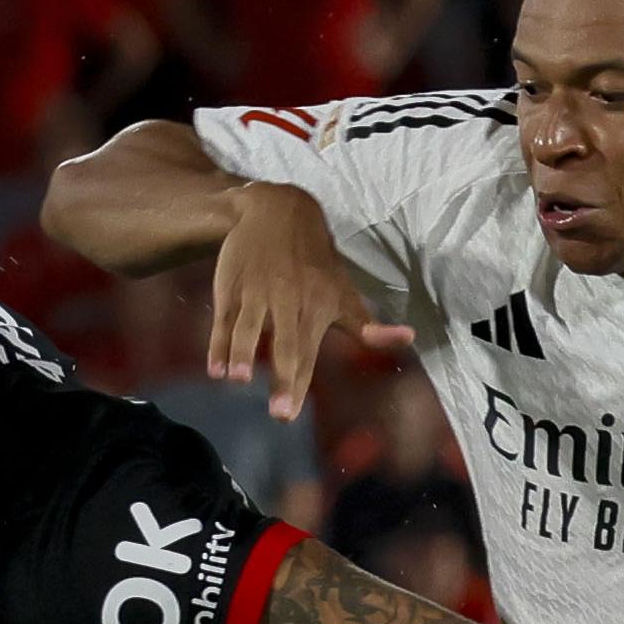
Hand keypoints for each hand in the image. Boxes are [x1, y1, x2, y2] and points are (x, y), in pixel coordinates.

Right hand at [208, 183, 410, 419]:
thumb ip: (366, 323)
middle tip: (279, 412)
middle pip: (285, 343)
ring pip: (248, 326)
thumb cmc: (314, 260)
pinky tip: (215, 368)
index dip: (299, 382)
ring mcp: (256, 292)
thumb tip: (408, 339)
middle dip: (282, 375)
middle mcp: (287, 300)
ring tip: (237, 378)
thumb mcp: (343, 288)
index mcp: (316, 305)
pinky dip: (218, 343)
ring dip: (242, 351)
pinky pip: (224, 318)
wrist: (275, 210)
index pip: (307, 351)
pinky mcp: (231, 286)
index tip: (290, 413)